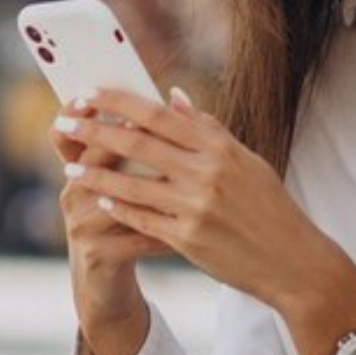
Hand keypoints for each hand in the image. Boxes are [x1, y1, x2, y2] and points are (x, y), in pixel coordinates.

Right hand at [52, 95, 168, 354]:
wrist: (103, 285)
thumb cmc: (119, 226)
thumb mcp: (121, 186)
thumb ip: (142, 143)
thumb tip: (174, 96)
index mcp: (77, 172)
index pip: (69, 135)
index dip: (83, 112)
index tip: (113, 93)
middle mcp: (72, 195)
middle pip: (92, 160)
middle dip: (122, 139)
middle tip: (151, 125)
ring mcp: (82, 227)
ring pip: (117, 197)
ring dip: (151, 186)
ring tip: (180, 174)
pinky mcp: (98, 255)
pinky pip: (137, 237)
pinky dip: (167, 228)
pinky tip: (194, 223)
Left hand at [61, 88, 355, 354]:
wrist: (294, 262)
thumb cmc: (269, 207)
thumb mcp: (245, 161)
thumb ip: (206, 129)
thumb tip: (172, 95)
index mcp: (219, 148)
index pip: (159, 115)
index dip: (119, 102)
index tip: (88, 92)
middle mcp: (206, 174)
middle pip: (137, 144)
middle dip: (94, 131)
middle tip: (62, 122)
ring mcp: (195, 208)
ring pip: (131, 184)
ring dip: (94, 173)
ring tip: (68, 164)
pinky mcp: (187, 240)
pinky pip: (140, 220)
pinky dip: (115, 208)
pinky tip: (95, 200)